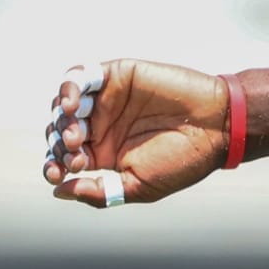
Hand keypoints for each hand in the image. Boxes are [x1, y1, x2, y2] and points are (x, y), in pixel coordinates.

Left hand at [42, 61, 230, 208]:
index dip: (54, 165)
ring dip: (61, 119)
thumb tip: (58, 192)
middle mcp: (103, 126)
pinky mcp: (115, 76)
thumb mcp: (138, 187)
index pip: (67, 158)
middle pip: (60, 131)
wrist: (214, 128)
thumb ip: (99, 191)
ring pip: (66, 105)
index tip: (57, 174)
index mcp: (107, 155)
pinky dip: (69, 88)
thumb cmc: (182, 162)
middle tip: (74, 152)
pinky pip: (80, 77)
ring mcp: (107, 101)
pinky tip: (73, 104)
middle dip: (58, 144)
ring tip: (74, 133)